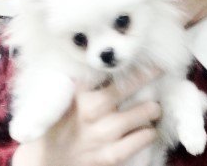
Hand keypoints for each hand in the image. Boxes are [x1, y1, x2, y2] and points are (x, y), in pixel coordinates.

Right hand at [12, 71, 160, 165]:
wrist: (46, 163)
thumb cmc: (59, 124)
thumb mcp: (62, 98)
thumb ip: (79, 79)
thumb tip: (101, 58)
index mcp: (78, 94)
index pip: (105, 72)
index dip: (124, 61)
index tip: (139, 52)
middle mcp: (89, 111)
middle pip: (124, 90)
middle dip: (146, 77)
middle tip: (160, 70)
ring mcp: (99, 135)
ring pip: (136, 116)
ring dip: (151, 109)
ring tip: (156, 107)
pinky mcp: (107, 156)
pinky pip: (136, 142)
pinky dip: (147, 135)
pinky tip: (150, 130)